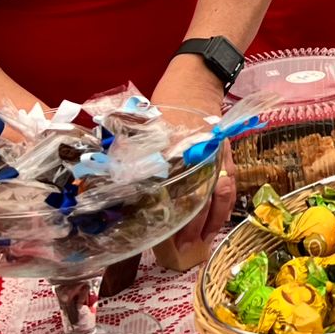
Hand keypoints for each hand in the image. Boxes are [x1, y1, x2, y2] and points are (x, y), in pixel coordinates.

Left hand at [150, 61, 236, 270]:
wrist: (198, 80)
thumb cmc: (168, 104)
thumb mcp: (144, 126)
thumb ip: (131, 155)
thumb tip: (106, 186)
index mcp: (181, 153)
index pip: (176, 193)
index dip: (171, 219)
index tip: (161, 239)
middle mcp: (203, 160)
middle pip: (199, 201)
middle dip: (189, 230)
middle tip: (177, 254)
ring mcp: (219, 160)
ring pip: (217, 199)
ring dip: (207, 227)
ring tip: (195, 249)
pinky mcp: (227, 159)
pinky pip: (228, 191)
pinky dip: (221, 213)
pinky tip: (212, 228)